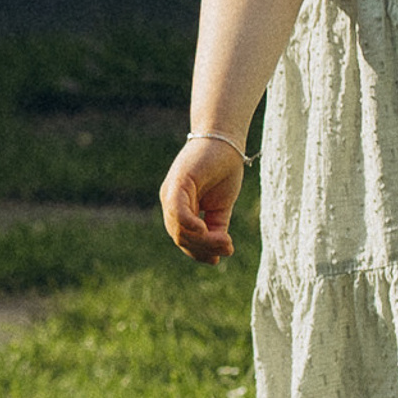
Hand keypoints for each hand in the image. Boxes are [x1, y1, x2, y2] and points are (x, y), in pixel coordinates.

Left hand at [160, 134, 245, 263]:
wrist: (225, 139)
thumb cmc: (223, 169)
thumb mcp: (221, 205)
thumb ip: (217, 226)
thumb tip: (220, 249)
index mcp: (179, 207)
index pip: (184, 239)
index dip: (199, 253)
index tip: (218, 259)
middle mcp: (170, 201)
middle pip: (181, 238)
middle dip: (204, 249)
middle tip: (226, 249)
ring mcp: (172, 192)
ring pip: (179, 229)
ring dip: (204, 241)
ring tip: (226, 242)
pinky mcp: (178, 182)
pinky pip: (178, 211)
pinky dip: (190, 225)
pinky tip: (205, 230)